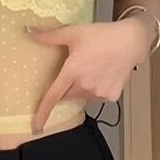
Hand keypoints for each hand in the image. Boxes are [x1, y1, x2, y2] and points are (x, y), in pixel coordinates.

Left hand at [25, 17, 149, 133]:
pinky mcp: (110, 96)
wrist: (131, 41)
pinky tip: (103, 74)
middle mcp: (85, 85)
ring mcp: (99, 93)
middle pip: (67, 94)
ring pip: (82, 96)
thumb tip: (28, 31)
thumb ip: (49, 36)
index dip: (43, 113)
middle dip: (67, 85)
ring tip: (93, 68)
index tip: (36, 127)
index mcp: (72, 71)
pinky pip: (96, 97)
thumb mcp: (73, 32)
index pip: (53, 97)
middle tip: (77, 67)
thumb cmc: (101, 35)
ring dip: (82, 87)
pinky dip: (95, 89)